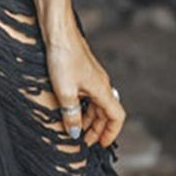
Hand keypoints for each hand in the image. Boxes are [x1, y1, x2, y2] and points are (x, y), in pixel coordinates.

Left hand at [43, 22, 125, 149]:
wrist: (58, 30)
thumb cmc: (63, 57)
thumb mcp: (64, 91)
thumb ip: (71, 115)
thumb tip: (75, 134)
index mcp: (102, 90)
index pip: (117, 116)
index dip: (111, 133)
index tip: (101, 145)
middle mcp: (102, 84)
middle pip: (107, 113)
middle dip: (98, 129)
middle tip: (85, 142)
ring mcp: (93, 78)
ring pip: (97, 104)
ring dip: (89, 119)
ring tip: (75, 130)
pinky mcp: (83, 72)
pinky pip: (88, 95)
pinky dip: (83, 107)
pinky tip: (70, 110)